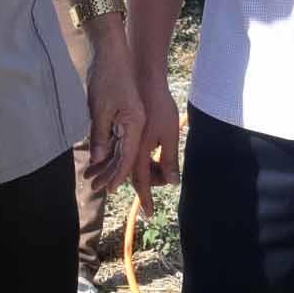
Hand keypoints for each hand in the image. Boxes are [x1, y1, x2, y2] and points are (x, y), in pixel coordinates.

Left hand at [80, 18, 145, 191]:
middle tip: (94, 188)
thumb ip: (99, 135)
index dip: (117, 175)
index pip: (127, 158)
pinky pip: (117, 139)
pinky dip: (106, 150)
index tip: (108, 190)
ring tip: (90, 178)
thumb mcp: (99, 107)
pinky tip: (95, 160)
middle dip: (110, 174)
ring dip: (106, 164)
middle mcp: (137, 125)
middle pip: (126, 157)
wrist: (111, 52)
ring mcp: (132, 120)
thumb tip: (97, 160)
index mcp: (135, 124)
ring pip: (121, 149)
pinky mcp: (125, 116)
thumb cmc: (106, 76)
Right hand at [134, 69, 181, 206]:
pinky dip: (138, 158)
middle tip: (164, 180)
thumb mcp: (169, 133)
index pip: (141, 183)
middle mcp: (126, 149)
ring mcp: (121, 139)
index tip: (149, 215)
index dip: (146, 200)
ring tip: (160, 172)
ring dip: (143, 172)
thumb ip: (168, 158)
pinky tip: (151, 154)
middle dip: (148, 183)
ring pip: (130, 165)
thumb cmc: (158, 103)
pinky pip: (127, 152)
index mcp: (137, 152)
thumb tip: (172, 182)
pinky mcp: (121, 129)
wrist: (139, 78)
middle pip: (135, 175)